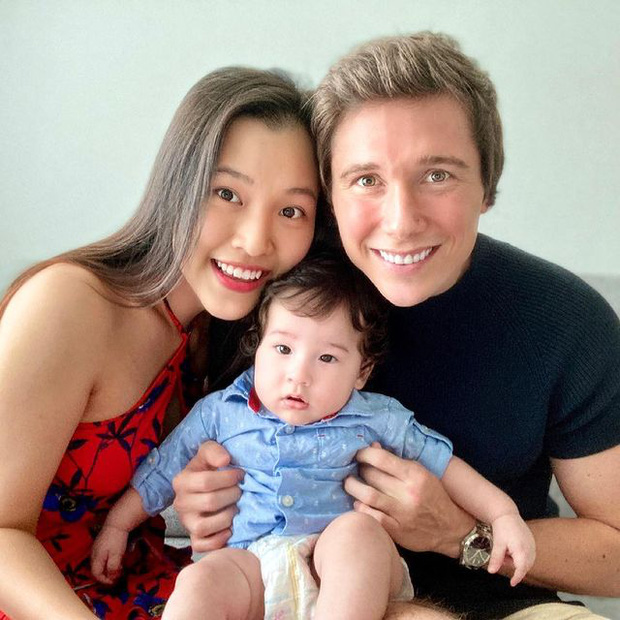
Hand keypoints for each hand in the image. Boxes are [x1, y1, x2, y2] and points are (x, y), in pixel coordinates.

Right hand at [91, 525, 128, 583]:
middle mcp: (94, 553)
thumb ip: (113, 568)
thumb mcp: (116, 556)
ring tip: (119, 566)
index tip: (113, 581)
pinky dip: (108, 560)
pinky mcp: (100, 542)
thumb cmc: (117, 539)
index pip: (96, 574)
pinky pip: (102, 555)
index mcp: (96, 558)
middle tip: (117, 574)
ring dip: (108, 567)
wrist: (118, 522)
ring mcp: (96, 547)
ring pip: (100, 562)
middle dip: (107, 574)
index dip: (104, 580)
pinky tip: (116, 557)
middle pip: (97, 569)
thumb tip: (111, 578)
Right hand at [172, 440, 243, 552]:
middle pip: (210, 503)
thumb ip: (214, 451)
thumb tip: (225, 460)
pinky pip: (203, 546)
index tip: (240, 474)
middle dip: (232, 495)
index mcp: (181, 481)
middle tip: (240, 490)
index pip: (206, 481)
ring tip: (235, 508)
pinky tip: (230, 528)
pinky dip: (219, 540)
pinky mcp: (193, 538)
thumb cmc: (208, 468)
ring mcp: (186, 522)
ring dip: (227, 517)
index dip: (228, 478)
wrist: (203, 487)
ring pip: (204, 527)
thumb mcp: (208, 452)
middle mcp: (180, 503)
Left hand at [344, 443, 472, 556]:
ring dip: (353, 487)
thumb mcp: (421, 473)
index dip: (365, 454)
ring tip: (350, 483)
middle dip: (359, 469)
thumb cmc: (433, 496)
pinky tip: (359, 503)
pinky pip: (371, 517)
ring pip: (367, 496)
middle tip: (355, 468)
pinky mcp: (397, 531)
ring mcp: (402, 513)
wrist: (450, 529)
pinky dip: (360, 507)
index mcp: (415, 475)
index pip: (382, 459)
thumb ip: (397, 461)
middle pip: (372, 476)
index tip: (359, 454)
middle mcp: (408, 493)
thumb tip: (373, 447)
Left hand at [487, 513, 535, 585]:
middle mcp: (530, 549)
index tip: (512, 583)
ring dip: (516, 560)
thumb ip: (496, 559)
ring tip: (506, 549)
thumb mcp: (497, 544)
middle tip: (503, 556)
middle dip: (513, 565)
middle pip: (524, 566)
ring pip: (526, 561)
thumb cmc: (502, 528)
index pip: (521, 570)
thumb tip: (491, 571)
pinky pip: (528, 555)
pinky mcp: (532, 543)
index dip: (517, 578)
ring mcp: (533, 546)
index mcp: (522, 550)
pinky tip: (511, 547)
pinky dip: (520, 555)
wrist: (507, 514)